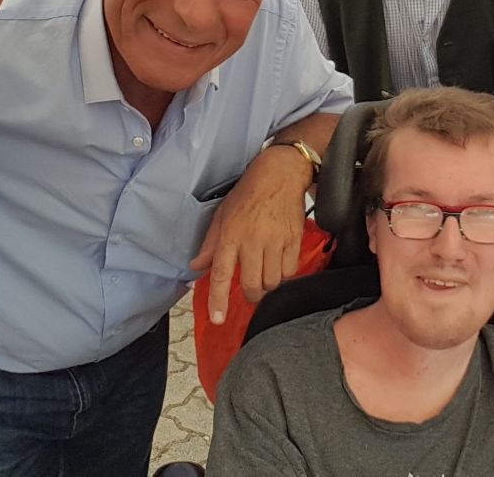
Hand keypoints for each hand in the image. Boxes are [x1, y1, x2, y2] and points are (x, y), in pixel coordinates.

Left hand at [188, 146, 310, 323]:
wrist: (281, 175)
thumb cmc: (248, 193)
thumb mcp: (222, 214)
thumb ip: (210, 244)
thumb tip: (197, 267)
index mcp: (231, 234)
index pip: (222, 274)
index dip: (218, 299)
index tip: (218, 319)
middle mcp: (253, 240)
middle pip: (253, 285)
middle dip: (250, 296)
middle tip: (249, 292)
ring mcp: (276, 241)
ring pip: (273, 281)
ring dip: (267, 285)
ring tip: (264, 274)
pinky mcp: (295, 240)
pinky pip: (290, 271)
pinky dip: (284, 274)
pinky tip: (278, 264)